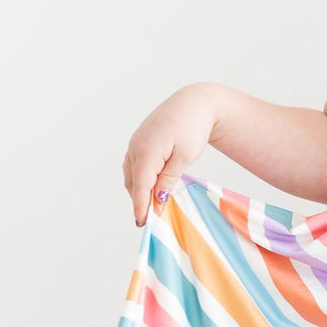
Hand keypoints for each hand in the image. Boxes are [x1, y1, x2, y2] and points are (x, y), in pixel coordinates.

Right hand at [123, 84, 216, 225]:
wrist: (194, 102)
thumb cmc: (193, 127)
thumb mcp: (184, 157)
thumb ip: (168, 179)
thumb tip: (157, 198)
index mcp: (146, 151)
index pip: (140, 186)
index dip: (141, 207)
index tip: (143, 224)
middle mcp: (135, 147)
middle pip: (133, 182)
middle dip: (140, 201)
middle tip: (151, 220)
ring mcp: (135, 143)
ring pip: (132, 174)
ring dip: (139, 190)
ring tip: (151, 207)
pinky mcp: (139, 141)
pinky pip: (134, 165)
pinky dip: (140, 178)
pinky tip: (150, 187)